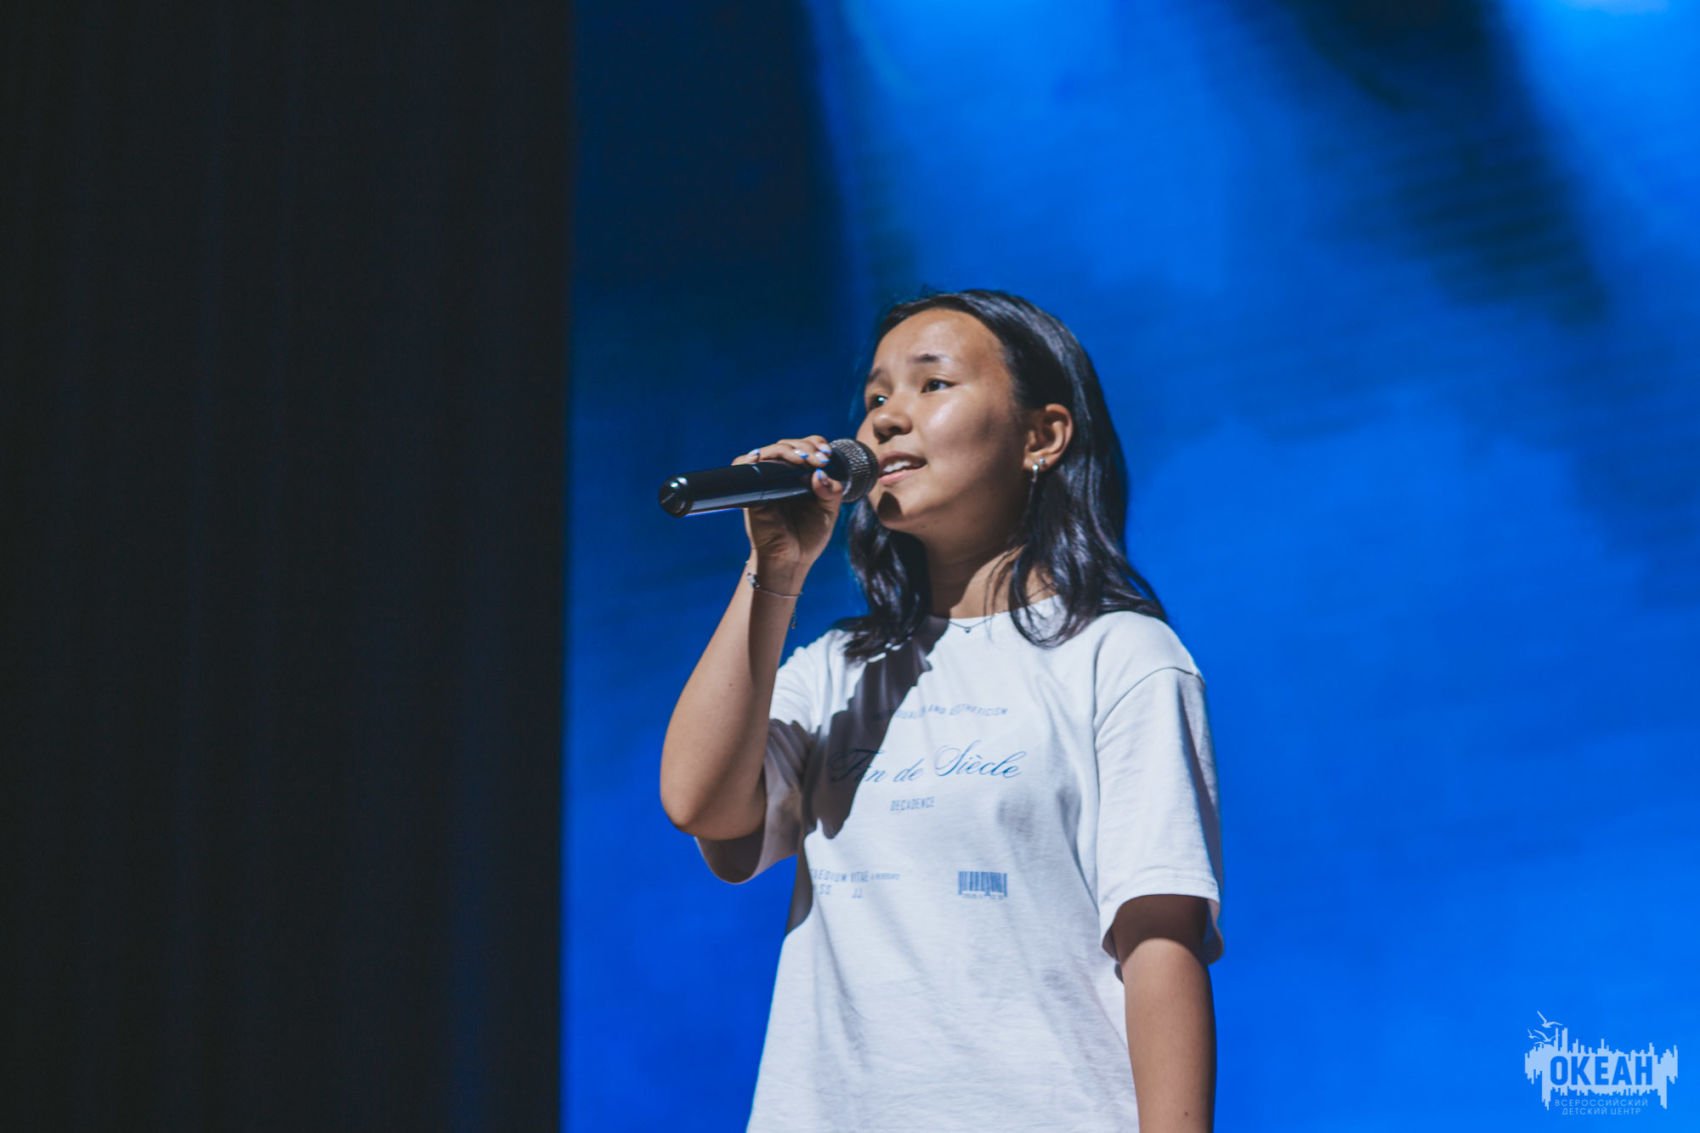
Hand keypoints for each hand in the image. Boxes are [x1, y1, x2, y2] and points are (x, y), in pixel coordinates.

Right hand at [734, 435, 846, 572]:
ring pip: (767, 452)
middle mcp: (781, 475)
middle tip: (819, 459)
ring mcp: (765, 482)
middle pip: (787, 445)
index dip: (814, 443)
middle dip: (804, 447)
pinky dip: (749, 459)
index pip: (805, 447)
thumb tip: (819, 473)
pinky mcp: (750, 492)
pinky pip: (743, 467)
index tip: (826, 454)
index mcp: (801, 476)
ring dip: (785, 450)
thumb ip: (831, 492)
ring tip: (803, 460)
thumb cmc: (808, 537)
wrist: (791, 560)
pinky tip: (763, 458)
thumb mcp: (828, 512)